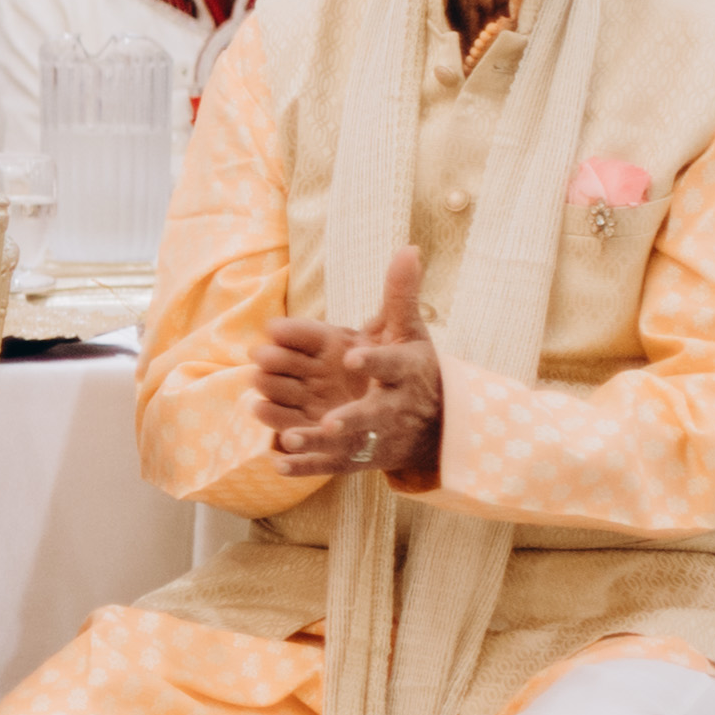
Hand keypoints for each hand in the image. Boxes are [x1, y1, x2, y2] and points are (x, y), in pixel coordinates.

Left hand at [257, 244, 447, 485]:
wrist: (436, 423)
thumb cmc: (415, 368)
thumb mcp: (410, 331)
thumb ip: (401, 294)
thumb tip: (408, 248)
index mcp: (406, 372)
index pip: (392, 366)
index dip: (374, 363)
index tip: (353, 357)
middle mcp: (393, 407)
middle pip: (374, 414)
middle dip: (353, 418)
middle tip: (329, 422)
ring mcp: (376, 435)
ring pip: (348, 443)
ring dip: (318, 442)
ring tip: (289, 438)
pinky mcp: (359, 456)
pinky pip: (330, 463)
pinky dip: (305, 466)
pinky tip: (277, 461)